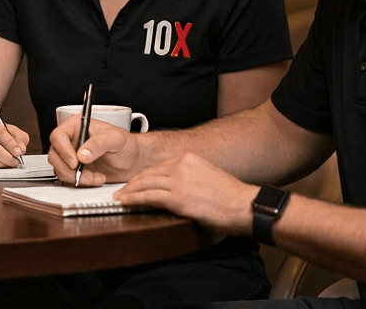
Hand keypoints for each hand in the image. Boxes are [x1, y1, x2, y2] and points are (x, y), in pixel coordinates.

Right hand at [47, 115, 148, 185]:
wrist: (134, 161)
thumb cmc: (127, 145)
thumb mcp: (115, 139)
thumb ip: (99, 143)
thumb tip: (82, 154)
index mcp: (77, 127)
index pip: (58, 136)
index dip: (63, 150)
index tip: (74, 161)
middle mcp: (72, 141)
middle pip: (55, 155)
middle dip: (68, 168)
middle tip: (83, 173)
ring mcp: (73, 157)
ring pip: (60, 169)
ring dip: (76, 178)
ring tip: (94, 177)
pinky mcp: (76, 171)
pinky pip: (68, 179)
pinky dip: (81, 183)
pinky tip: (96, 179)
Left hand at [114, 152, 258, 235]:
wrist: (245, 206)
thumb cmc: (231, 197)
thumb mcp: (208, 177)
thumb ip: (190, 177)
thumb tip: (178, 187)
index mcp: (189, 159)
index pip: (159, 166)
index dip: (144, 176)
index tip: (136, 182)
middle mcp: (182, 165)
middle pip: (148, 173)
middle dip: (133, 183)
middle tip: (122, 190)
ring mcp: (178, 181)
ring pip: (144, 183)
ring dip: (129, 191)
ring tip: (120, 198)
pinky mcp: (178, 198)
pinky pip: (148, 197)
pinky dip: (133, 199)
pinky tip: (125, 203)